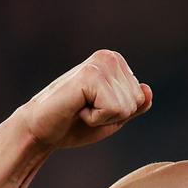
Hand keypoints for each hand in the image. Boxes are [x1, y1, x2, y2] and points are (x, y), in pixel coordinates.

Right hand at [19, 50, 152, 148]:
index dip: (119, 114)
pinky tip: (77, 108)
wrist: (40, 130)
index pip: (141, 99)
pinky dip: (96, 118)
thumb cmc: (75, 123)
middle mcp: (110, 57)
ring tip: (80, 108)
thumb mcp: (114, 117)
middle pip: (136, 101)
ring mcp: (100, 63)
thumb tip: (147, 90)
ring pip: (127, 107)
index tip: (94, 108)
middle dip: (112, 115)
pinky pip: (114, 109)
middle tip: (85, 109)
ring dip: (103, 116)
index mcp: (116, 63)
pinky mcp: (90, 75)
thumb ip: (135, 106)